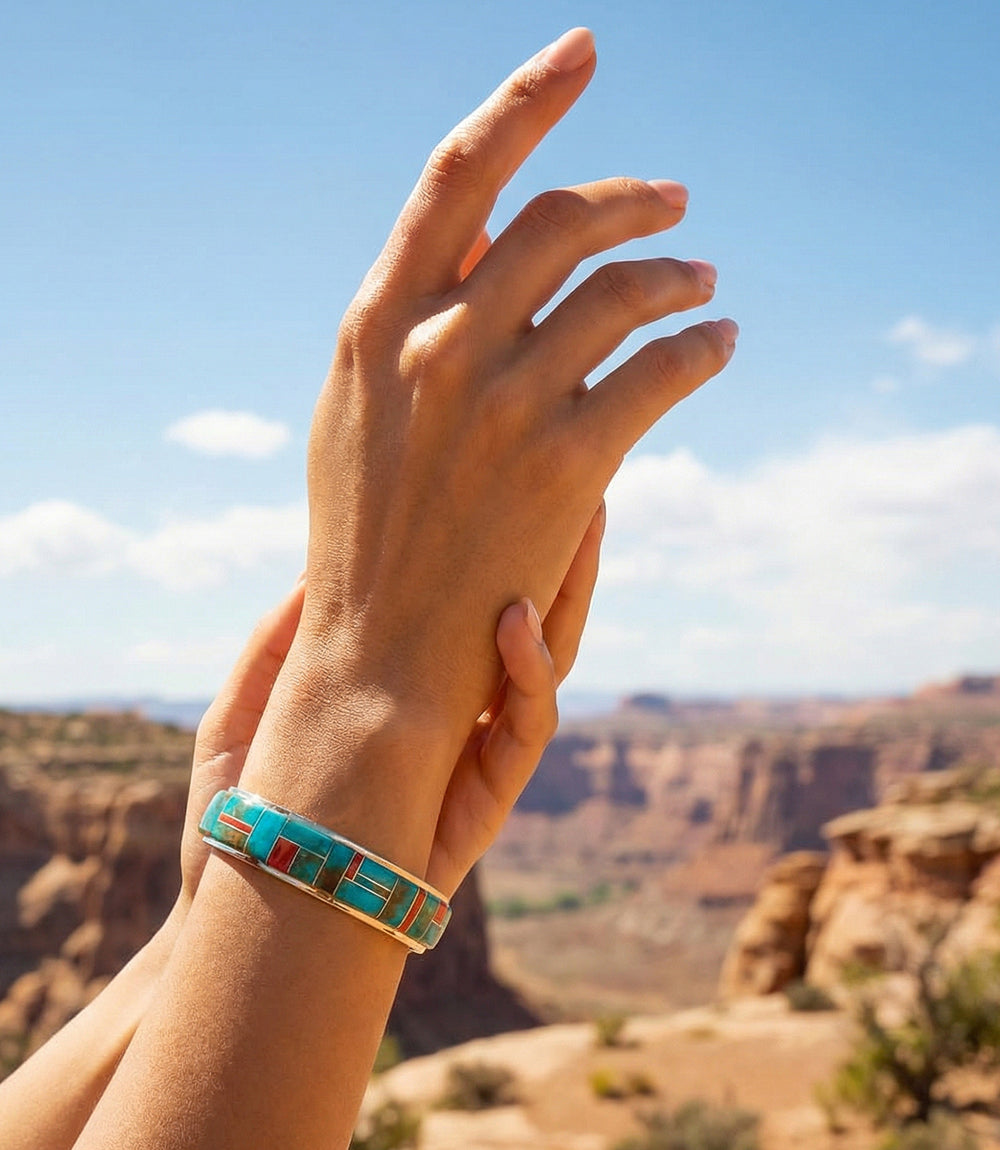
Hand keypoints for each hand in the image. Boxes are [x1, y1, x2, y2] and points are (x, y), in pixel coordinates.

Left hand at [179, 501, 599, 904]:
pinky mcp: (488, 799)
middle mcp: (455, 711)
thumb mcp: (246, 704)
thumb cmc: (250, 805)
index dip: (491, 548)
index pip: (466, 604)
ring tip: (581, 525)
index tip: (498, 483)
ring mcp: (477, 753)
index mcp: (411, 683)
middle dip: (559, 555)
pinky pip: (527, 727)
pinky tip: (517, 615)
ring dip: (567, 596)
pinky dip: (531, 672)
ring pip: (547, 665)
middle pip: (527, 621)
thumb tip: (309, 569)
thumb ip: (278, 642)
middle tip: (580, 485)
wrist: (252, 899)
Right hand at [285, 27, 733, 789]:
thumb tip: (467, 255)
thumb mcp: (358, 415)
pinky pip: (661, 371)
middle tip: (676, 200)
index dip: (526, 102)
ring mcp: (506, 403)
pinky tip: (719, 343)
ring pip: (623, 292)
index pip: (460, 177)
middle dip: (634, 198)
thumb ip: (404, 328)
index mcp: (379, 324)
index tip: (581, 53)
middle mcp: (441, 346)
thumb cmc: (366, 537)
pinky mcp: (569, 464)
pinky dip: (702, 347)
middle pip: (562, 221)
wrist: (380, 653)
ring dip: (679, 276)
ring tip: (705, 283)